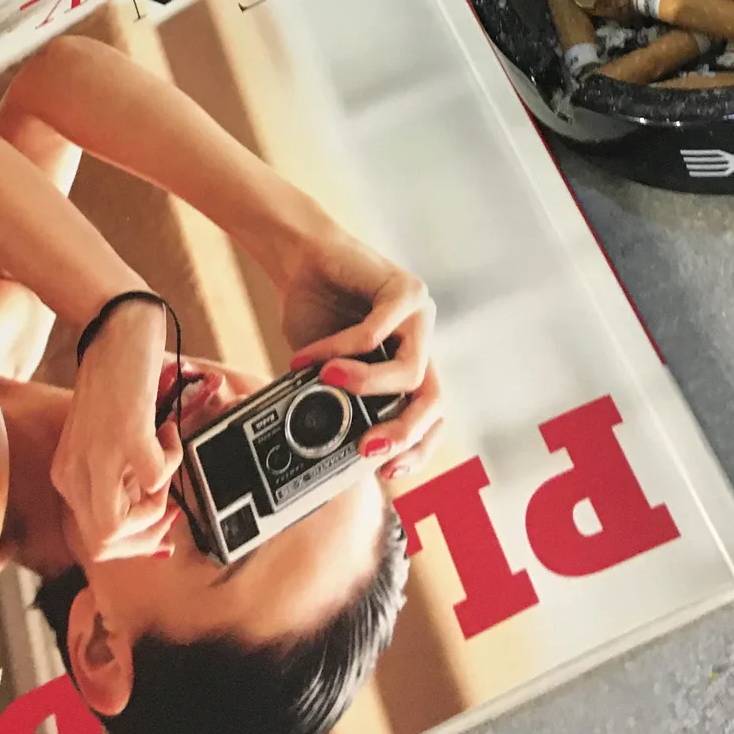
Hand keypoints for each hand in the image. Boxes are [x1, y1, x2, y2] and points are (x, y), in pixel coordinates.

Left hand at [50, 302, 181, 561]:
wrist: (116, 331)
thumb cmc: (117, 384)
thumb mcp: (107, 441)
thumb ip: (120, 481)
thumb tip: (155, 529)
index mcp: (67, 475)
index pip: (91, 540)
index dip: (132, 545)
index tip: (159, 529)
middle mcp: (74, 471)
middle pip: (100, 545)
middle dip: (145, 538)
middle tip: (168, 506)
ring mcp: (96, 456)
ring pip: (118, 529)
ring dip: (158, 504)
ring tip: (164, 459)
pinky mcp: (125, 436)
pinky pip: (155, 481)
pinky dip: (173, 461)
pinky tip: (168, 430)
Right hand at [280, 227, 442, 482]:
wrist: (299, 259)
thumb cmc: (313, 313)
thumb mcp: (322, 373)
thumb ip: (334, 403)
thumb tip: (330, 453)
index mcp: (408, 365)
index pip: (432, 416)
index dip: (419, 449)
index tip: (389, 474)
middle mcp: (421, 342)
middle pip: (434, 401)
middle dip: (404, 432)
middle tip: (366, 448)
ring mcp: (419, 315)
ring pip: (411, 371)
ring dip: (365, 385)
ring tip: (324, 381)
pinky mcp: (406, 289)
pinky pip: (377, 332)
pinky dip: (339, 349)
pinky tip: (310, 356)